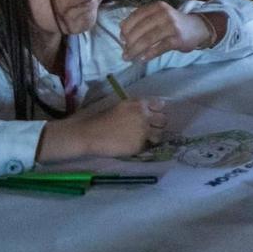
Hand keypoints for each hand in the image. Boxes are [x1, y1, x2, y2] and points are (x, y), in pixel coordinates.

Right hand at [47, 96, 167, 159]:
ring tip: (144, 139)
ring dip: (154, 136)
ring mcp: (143, 132)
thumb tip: (153, 108)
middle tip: (150, 129)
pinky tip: (135, 145)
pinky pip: (148, 146)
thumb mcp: (122, 106)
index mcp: (139, 105)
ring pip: (159, 135)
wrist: (89, 134)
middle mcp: (144, 117)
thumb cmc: (102, 119)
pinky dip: (144, 146)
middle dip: (158, 124)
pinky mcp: (139, 146)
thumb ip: (138, 106)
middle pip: (163, 120)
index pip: (160, 105)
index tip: (154, 116)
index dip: (158, 111)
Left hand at [117, 2, 217, 59]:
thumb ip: (142, 20)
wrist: (197, 28)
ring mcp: (172, 26)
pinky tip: (142, 59)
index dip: (126, 29)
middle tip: (124, 52)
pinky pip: (159, 48)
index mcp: (157, 6)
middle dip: (129, 43)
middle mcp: (164, 14)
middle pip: (140, 30)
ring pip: (147, 40)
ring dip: (135, 50)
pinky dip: (148, 54)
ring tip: (128, 58)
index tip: (121, 39)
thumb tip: (121, 33)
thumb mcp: (159, 15)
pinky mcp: (177, 39)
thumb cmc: (172, 23)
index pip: (135, 17)